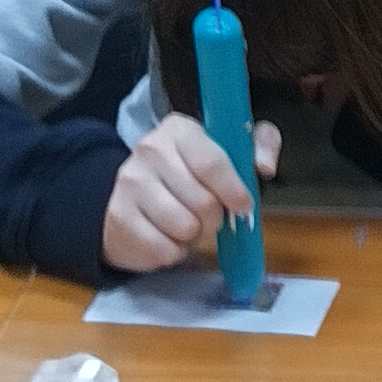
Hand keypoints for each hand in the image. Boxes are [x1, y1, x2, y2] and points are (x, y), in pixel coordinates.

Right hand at [105, 113, 282, 273]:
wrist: (130, 195)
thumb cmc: (190, 173)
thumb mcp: (229, 150)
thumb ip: (259, 147)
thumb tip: (264, 167)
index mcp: (180, 129)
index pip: (211, 163)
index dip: (234, 191)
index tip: (243, 206)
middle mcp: (150, 150)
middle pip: (203, 202)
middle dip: (215, 217)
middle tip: (208, 215)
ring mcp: (129, 183)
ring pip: (184, 227)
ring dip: (193, 235)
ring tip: (185, 223)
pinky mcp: (118, 217)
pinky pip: (163, 249)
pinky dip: (172, 251)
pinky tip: (165, 235)